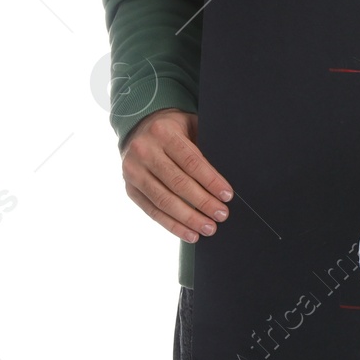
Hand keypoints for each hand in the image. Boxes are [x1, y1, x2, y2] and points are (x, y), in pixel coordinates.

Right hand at [120, 108, 232, 243]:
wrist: (139, 128)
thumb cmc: (175, 129)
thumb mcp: (190, 125)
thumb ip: (204, 143)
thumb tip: (230, 170)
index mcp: (163, 132)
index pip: (191, 161)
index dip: (210, 180)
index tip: (227, 195)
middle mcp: (144, 151)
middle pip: (178, 183)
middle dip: (202, 202)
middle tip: (222, 215)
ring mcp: (133, 171)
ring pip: (163, 200)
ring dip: (189, 218)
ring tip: (208, 229)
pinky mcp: (129, 188)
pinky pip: (152, 210)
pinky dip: (172, 225)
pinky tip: (189, 233)